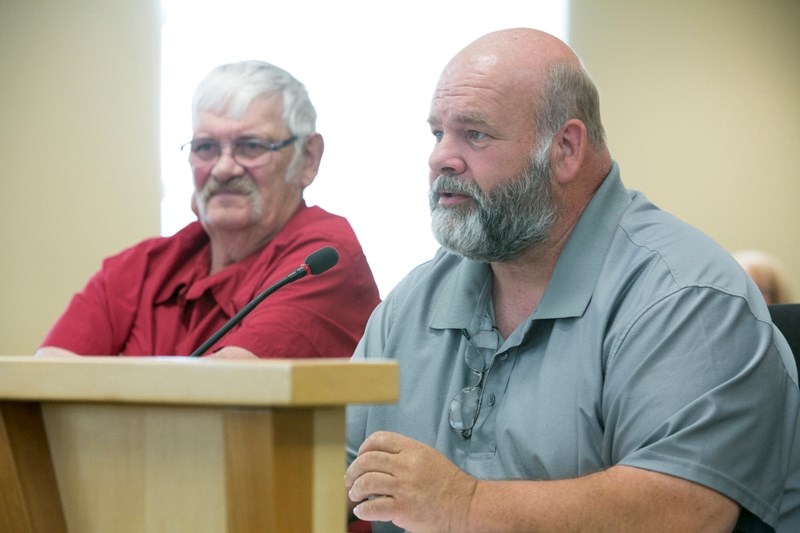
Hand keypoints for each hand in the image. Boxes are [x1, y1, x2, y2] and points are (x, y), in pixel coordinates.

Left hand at [345, 431, 477, 531]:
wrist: (466, 504)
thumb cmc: (449, 483)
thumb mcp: (429, 457)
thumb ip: (406, 456)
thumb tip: (380, 463)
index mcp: (413, 450)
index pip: (379, 439)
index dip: (364, 448)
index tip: (360, 457)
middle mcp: (406, 465)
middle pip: (367, 460)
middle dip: (353, 470)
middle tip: (349, 479)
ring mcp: (404, 487)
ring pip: (367, 482)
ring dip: (355, 489)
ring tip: (355, 495)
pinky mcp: (404, 508)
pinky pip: (374, 506)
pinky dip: (363, 509)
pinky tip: (362, 510)